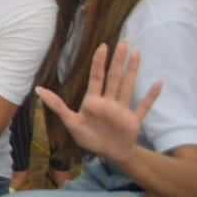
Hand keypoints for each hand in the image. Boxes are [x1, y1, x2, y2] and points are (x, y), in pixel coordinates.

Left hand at [36, 41, 160, 166]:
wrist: (110, 155)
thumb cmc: (89, 137)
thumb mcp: (71, 122)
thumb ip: (57, 106)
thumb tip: (37, 89)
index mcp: (93, 101)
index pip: (96, 77)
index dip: (99, 62)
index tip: (102, 46)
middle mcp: (109, 101)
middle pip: (114, 77)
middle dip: (118, 60)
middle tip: (124, 41)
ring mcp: (122, 109)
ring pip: (128, 86)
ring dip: (133, 70)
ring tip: (137, 53)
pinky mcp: (134, 120)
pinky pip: (144, 106)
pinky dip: (151, 96)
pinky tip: (159, 82)